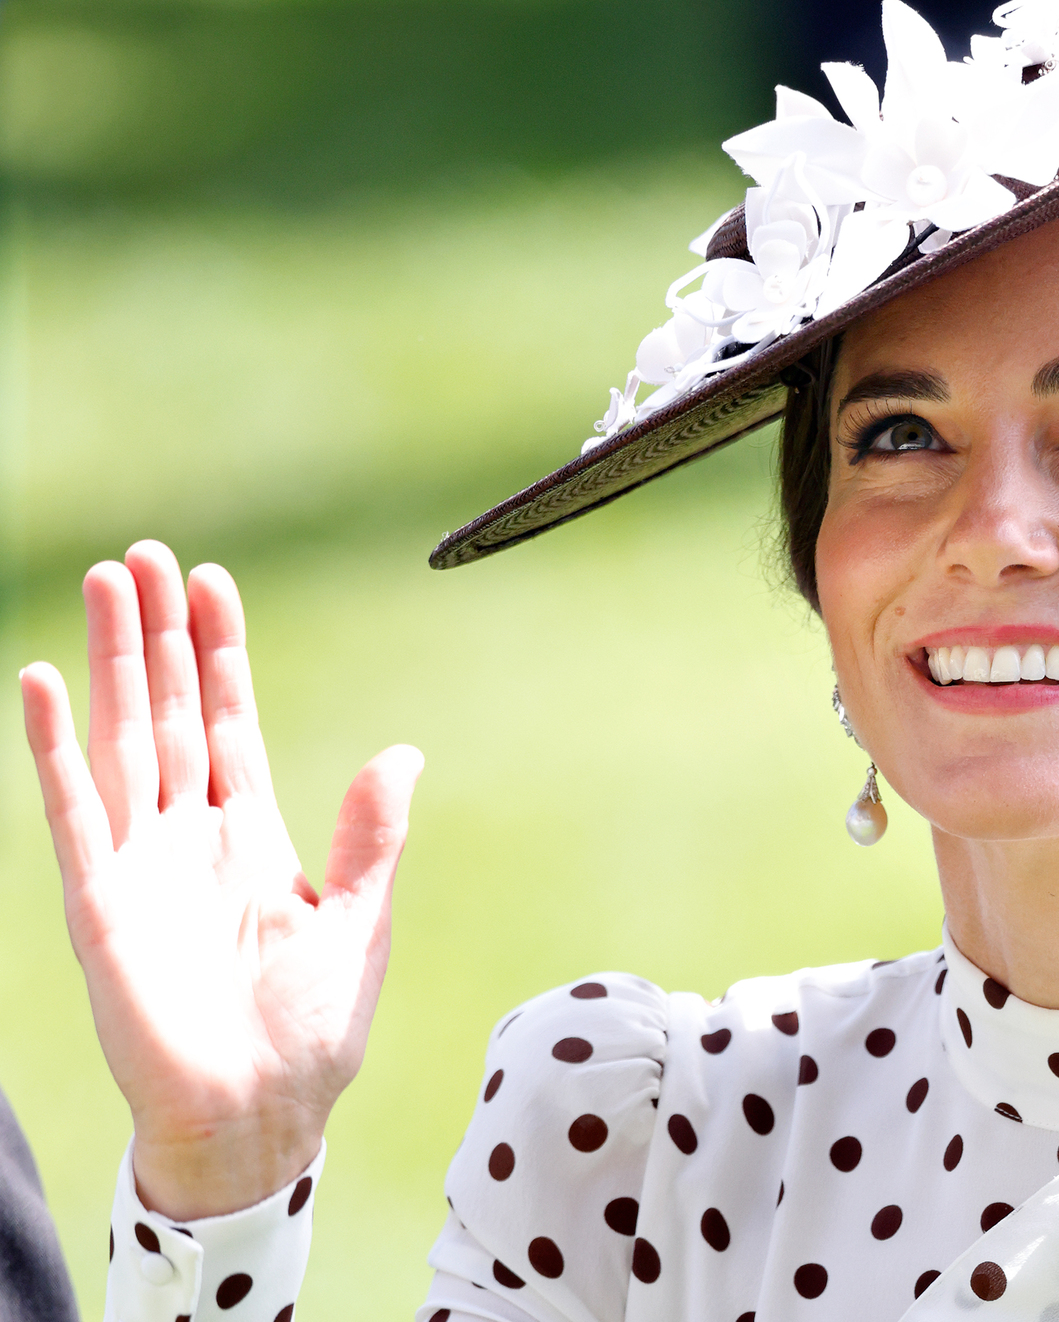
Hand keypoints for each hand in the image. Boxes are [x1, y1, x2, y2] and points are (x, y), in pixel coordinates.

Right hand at [18, 542, 421, 1220]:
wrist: (260, 1117)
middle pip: (170, 711)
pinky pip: (74, 810)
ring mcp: (141, 864)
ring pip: (123, 738)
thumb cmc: (309, 1029)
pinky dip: (56, 747)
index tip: (213, 583)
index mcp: (251, 835)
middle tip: (149, 553)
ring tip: (106, 583)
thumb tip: (404, 751)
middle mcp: (190, 836)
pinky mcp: (101, 902)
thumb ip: (372, 834)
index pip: (230, 722)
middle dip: (160, 633)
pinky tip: (42, 683)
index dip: (220, 654)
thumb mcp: (356, 919)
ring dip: (111, 663)